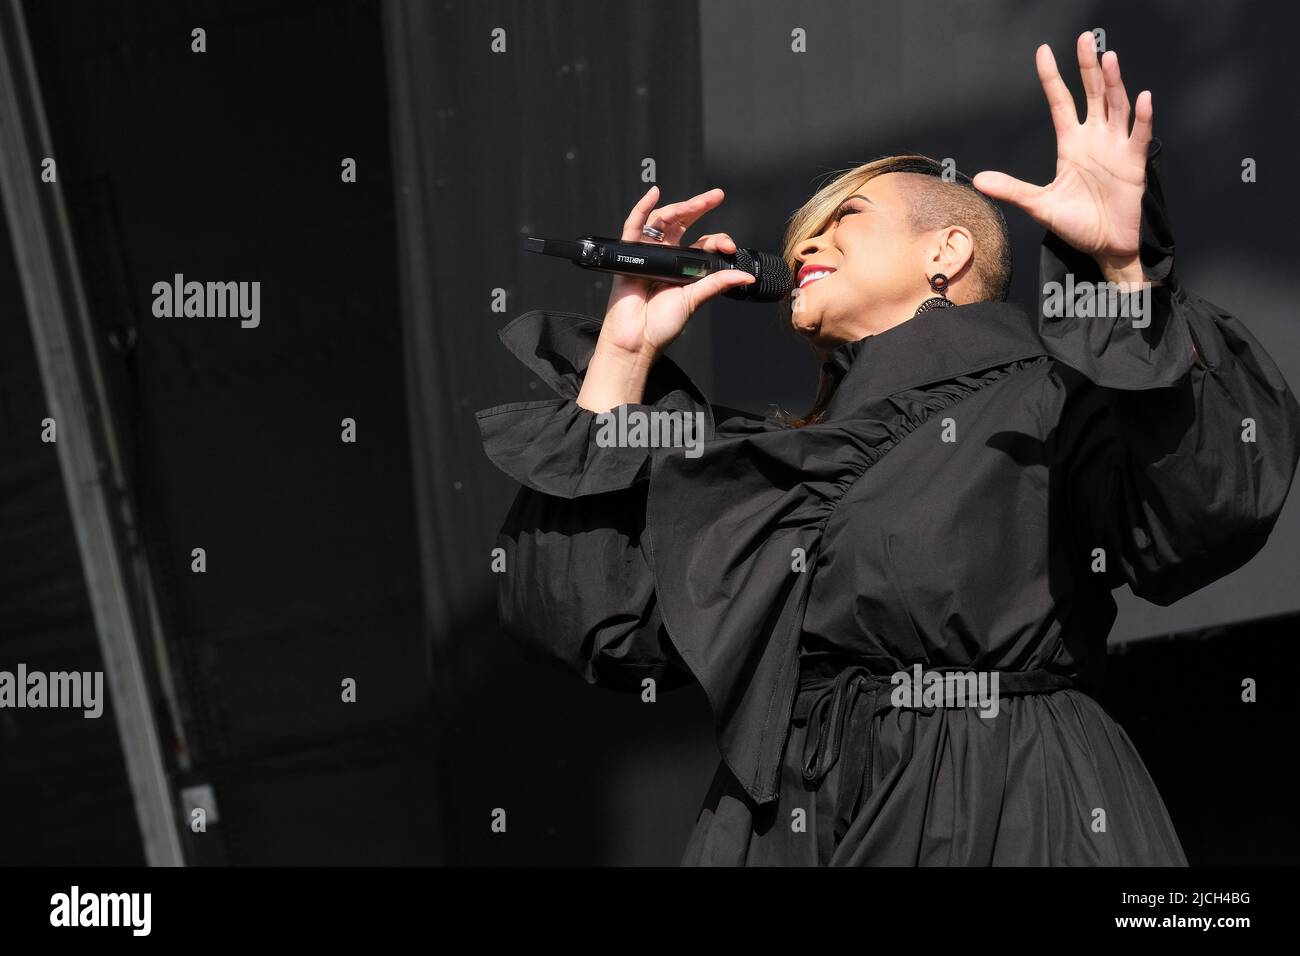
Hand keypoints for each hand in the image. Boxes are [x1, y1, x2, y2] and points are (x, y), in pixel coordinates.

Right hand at [577, 185, 753, 411]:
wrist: (637, 339)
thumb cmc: (661, 325)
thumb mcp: (695, 300)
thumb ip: (717, 284)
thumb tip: (745, 276)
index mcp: (684, 268)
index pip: (702, 243)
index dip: (717, 240)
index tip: (729, 246)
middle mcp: (667, 257)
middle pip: (683, 223)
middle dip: (699, 207)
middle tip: (715, 196)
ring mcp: (648, 253)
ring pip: (663, 221)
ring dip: (680, 207)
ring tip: (696, 203)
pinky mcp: (629, 254)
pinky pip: (634, 226)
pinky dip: (642, 208)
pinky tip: (653, 194)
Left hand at [972, 33, 1152, 283]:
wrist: (1104, 246)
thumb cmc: (1075, 224)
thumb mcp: (1039, 205)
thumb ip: (1012, 190)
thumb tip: (979, 180)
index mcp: (1070, 144)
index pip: (1060, 101)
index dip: (1052, 77)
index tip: (1044, 51)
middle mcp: (1094, 139)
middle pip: (1092, 94)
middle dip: (1088, 67)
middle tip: (1085, 38)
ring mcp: (1116, 148)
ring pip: (1116, 106)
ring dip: (1114, 83)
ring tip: (1108, 58)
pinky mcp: (1134, 164)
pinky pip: (1140, 135)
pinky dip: (1141, 117)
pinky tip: (1140, 97)